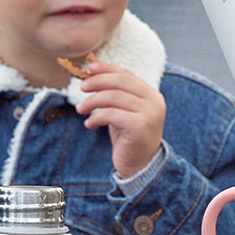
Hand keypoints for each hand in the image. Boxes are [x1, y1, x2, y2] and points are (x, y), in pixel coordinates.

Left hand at [75, 62, 166, 179]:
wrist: (141, 165)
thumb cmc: (129, 137)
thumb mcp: (124, 112)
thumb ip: (116, 95)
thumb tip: (93, 76)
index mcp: (152, 95)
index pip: (128, 75)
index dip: (108, 69)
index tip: (90, 69)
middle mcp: (154, 102)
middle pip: (120, 82)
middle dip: (98, 82)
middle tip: (82, 88)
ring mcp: (149, 114)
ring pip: (113, 97)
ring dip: (92, 101)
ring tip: (81, 109)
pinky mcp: (139, 126)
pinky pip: (111, 114)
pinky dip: (96, 117)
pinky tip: (90, 124)